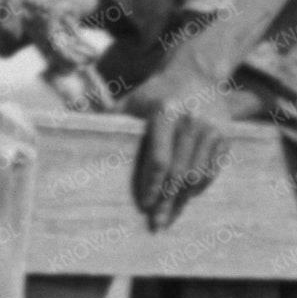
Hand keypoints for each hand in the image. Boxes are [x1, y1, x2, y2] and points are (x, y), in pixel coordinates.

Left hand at [125, 66, 243, 228]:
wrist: (196, 73)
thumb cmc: (155, 92)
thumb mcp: (132, 99)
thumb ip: (109, 117)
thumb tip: (70, 126)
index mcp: (165, 113)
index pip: (159, 159)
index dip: (151, 185)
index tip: (143, 204)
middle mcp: (191, 122)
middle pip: (179, 172)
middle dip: (167, 201)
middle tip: (157, 224)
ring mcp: (212, 129)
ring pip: (198, 175)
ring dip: (184, 199)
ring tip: (171, 216)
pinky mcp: (226, 136)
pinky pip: (213, 170)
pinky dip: (200, 186)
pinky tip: (188, 197)